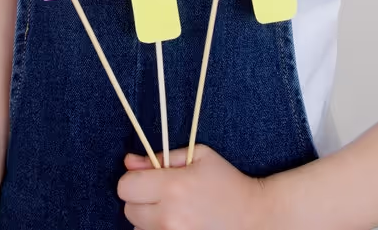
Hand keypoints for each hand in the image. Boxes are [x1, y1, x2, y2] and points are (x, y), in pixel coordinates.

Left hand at [117, 143, 268, 228]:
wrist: (252, 216)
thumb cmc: (226, 181)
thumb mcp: (198, 155)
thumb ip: (162, 157)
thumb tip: (129, 161)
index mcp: (173, 186)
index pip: (125, 186)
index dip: (134, 179)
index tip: (148, 178)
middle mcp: (168, 217)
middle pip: (128, 210)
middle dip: (140, 199)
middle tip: (162, 193)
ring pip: (137, 229)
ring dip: (147, 220)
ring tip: (171, 210)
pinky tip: (175, 223)